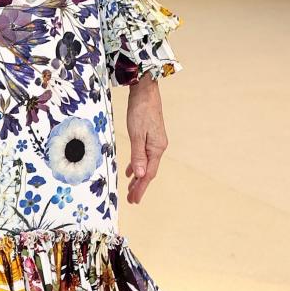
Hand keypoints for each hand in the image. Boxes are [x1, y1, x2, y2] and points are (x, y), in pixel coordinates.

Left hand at [124, 76, 167, 204]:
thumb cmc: (140, 110)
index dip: (141, 188)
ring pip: (146, 164)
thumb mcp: (137, 134)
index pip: (149, 174)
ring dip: (139, 177)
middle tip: (132, 200)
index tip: (134, 200)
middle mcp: (159, 147)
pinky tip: (132, 170)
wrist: (145, 90)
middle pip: (149, 171)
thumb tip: (140, 175)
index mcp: (157, 148)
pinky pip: (144, 155)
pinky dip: (137, 164)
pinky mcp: (150, 136)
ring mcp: (155, 141)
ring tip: (131, 189)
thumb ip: (138, 155)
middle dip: (140, 186)